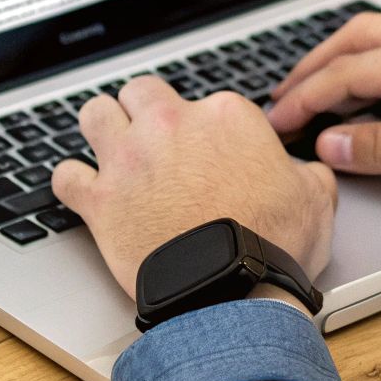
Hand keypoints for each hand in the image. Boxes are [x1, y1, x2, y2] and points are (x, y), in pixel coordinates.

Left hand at [52, 77, 337, 305]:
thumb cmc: (272, 244)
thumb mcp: (315, 197)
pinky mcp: (101, 199)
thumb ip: (306, 171)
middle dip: (144, 110)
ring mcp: (130, 159)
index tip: (208, 151)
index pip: (207, 102)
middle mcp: (171, 125)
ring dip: (101, 127)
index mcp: (224, 116)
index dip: (206, 129)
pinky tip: (82, 189)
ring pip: (95, 114)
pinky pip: (65, 176)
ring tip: (110, 146)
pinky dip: (71, 182)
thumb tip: (306, 169)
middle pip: (141, 91)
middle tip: (152, 136)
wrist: (232, 289)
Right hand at [266, 13, 380, 192]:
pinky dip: (368, 57)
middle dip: (312, 65)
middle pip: (356, 36)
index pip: (349, 72)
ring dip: (339, 55)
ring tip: (314, 85)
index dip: (306, 97)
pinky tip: (371, 81)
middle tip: (283, 97)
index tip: (278, 120)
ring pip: (379, 33)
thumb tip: (333, 142)